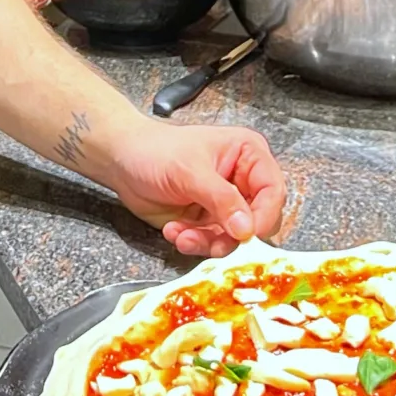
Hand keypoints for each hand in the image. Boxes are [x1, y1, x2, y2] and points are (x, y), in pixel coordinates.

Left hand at [93, 116, 286, 257]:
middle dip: (231, 235)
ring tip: (182, 235)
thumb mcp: (190, 172)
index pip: (273, 191)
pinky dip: (195, 243)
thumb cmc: (155, 151)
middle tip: (210, 241)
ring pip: (235, 238)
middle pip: (258, 220)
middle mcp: (243, 181)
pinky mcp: (209, 222)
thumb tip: (247, 229)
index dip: (264, 216)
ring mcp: (226, 204)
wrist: (122, 162)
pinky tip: (174, 230)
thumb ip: (221, 199)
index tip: (246, 236)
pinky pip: (213, 243)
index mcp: (249, 155)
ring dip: (208, 242)